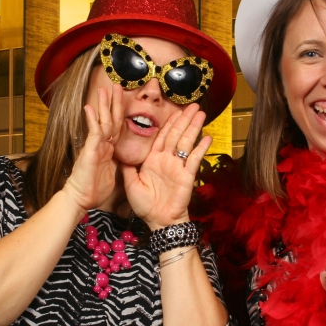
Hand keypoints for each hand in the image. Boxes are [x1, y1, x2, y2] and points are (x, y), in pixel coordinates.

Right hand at [60, 84, 123, 211]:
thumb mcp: (112, 175)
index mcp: (108, 150)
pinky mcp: (90, 151)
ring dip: (103, 105)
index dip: (120, 113)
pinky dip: (93, 120)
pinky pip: (94, 133)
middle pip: (111, 120)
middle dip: (113, 102)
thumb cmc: (94, 190)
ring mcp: (95, 147)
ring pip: (102, 122)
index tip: (123, 99)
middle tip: (115, 85)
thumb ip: (117, 164)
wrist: (80, 199)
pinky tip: (90, 108)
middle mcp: (102, 145)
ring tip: (103, 89)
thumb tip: (124, 160)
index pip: (116, 127)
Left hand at [122, 103, 210, 230]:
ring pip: (186, 142)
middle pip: (176, 134)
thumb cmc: (145, 205)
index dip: (168, 122)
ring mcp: (178, 167)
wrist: (158, 221)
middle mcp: (167, 160)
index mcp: (153, 159)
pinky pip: (194, 159)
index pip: (162, 136)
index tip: (174, 109)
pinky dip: (201, 148)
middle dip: (184, 119)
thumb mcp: (130, 183)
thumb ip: (127, 167)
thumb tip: (119, 152)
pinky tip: (207, 137)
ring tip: (200, 113)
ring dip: (193, 127)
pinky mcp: (187, 176)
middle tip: (192, 105)